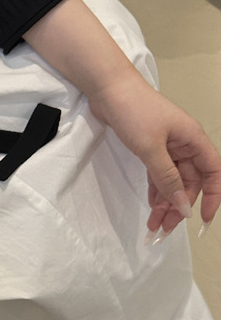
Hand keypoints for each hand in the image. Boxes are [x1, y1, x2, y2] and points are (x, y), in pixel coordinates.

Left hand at [23, 0, 219, 241]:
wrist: (108, 89)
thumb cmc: (134, 112)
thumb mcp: (151, 149)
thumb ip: (167, 179)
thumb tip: (183, 205)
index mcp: (193, 140)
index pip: (211, 173)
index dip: (211, 197)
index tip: (202, 220)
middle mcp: (184, 144)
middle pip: (189, 181)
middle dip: (178, 206)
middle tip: (162, 229)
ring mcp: (166, 146)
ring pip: (172, 180)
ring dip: (165, 202)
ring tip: (153, 225)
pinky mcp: (149, 147)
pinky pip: (158, 174)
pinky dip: (155, 190)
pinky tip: (151, 205)